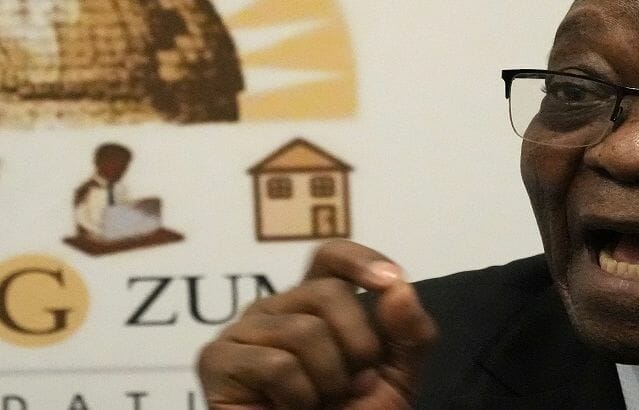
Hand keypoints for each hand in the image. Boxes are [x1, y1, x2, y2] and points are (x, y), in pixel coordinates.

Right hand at [197, 240, 437, 408]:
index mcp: (316, 302)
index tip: (390, 281)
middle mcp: (277, 307)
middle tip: (355, 385)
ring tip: (320, 403)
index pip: (331, 255)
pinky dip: (299, 398)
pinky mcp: (217, 360)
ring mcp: (244, 331)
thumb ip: (409, 332)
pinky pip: (277, 364)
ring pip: (304, 331)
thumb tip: (399, 287)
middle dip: (358, 346)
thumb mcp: (397, 376)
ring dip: (330, 380)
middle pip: (328, 292)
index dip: (361, 260)